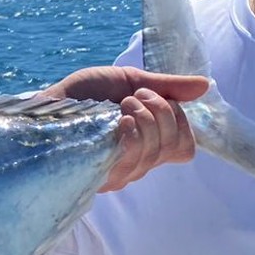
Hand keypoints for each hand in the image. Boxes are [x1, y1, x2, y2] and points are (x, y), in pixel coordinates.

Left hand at [43, 67, 208, 192]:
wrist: (48, 102)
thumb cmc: (84, 95)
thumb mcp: (130, 81)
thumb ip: (167, 86)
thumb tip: (206, 86)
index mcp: (148, 146)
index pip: (185, 148)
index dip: (179, 122)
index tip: (154, 98)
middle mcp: (137, 164)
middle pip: (173, 145)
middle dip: (159, 110)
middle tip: (131, 98)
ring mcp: (119, 172)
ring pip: (156, 150)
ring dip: (143, 115)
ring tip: (118, 107)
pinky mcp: (101, 173)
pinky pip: (134, 155)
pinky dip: (132, 130)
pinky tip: (115, 120)